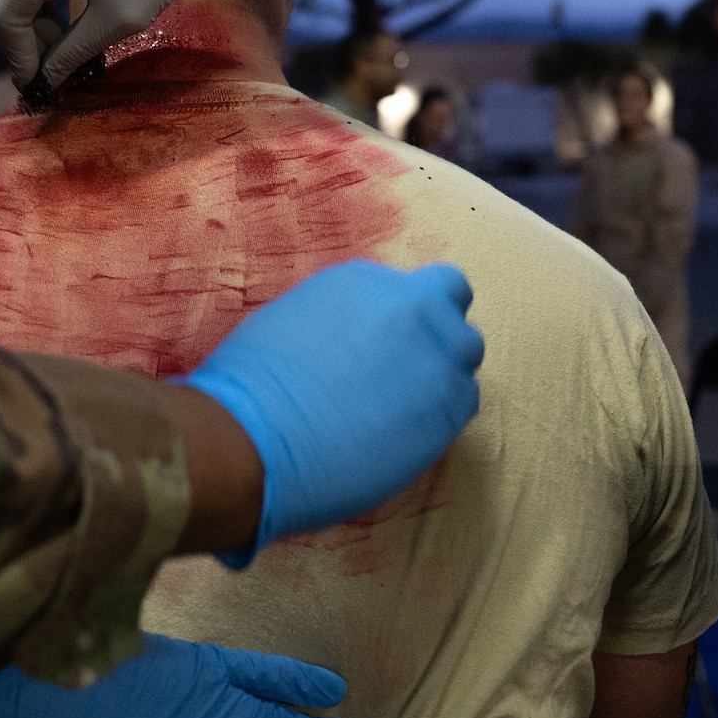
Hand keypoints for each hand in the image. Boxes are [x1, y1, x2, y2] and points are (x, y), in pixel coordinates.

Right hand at [0, 0, 220, 88]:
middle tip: (46, 61)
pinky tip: (65, 16)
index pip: (7, 15)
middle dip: (15, 34)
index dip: (18, 56)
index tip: (36, 84)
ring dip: (27, 14)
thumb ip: (72, 53)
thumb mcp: (116, 19)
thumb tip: (46, 81)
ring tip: (62, 41)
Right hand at [186, 261, 482, 563]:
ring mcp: (436, 355)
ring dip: (442, 372)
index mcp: (367, 281)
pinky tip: (403, 434)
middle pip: (452, 306)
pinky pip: (464, 403)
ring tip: (401, 406)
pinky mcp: (449, 408)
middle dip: (434, 332)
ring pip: (466, 356)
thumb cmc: (252, 385)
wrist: (255, 437)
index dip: (408, 311)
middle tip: (402, 369)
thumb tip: (358, 337)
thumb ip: (344, 319)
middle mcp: (411, 306)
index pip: (416, 283)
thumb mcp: (293, 320)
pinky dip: (442, 414)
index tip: (391, 337)